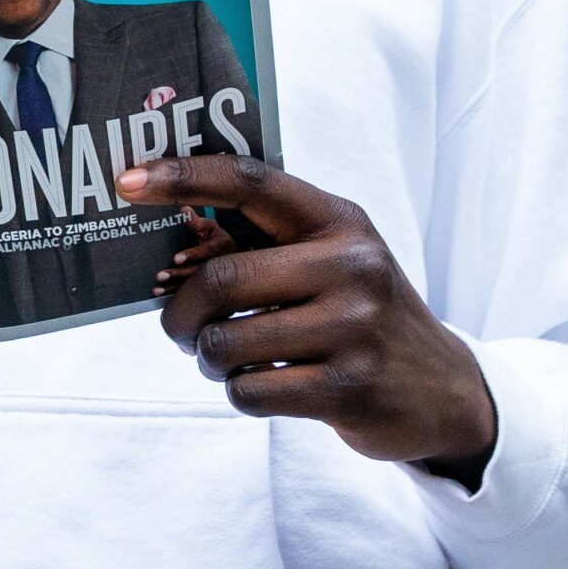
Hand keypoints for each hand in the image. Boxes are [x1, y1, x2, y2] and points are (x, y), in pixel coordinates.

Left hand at [118, 158, 496, 487]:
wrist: (441, 389)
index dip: (183, 176)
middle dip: (179, 309)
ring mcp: (353, 328)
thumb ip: (265, 243)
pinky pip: (250, 391)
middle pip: (221, 278)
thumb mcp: (329, 260)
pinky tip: (261, 385)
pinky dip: (238, 392)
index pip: (248, 182)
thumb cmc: (358, 313)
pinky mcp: (348, 388)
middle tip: (175, 324)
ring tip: (224, 357)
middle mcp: (350, 265)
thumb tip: (172, 240)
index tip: (126, 182)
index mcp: (337, 220)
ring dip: (207, 358)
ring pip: (226, 342)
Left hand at [153, 209, 232, 289]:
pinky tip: (159, 293)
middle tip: (161, 275)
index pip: (207, 251)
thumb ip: (196, 222)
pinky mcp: (204, 287)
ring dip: (174, 287)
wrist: (227, 256)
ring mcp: (212, 277)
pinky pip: (189, 291)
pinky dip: (173, 293)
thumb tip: (184, 210)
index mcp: (222, 245)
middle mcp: (219, 264)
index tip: (176, 259)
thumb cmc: (214, 237)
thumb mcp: (208, 226)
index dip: (192, 255)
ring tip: (157, 288)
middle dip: (179, 274)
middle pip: (198, 271)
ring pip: (192, 284)